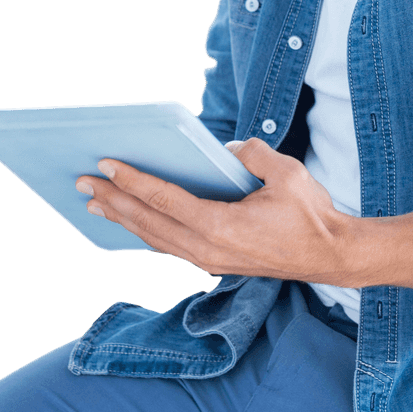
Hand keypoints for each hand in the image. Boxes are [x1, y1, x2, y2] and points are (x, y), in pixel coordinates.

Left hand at [75, 137, 353, 282]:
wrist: (331, 256)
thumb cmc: (312, 214)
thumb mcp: (286, 173)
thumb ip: (251, 154)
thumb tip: (226, 149)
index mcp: (221, 226)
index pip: (164, 200)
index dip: (132, 181)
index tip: (105, 165)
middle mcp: (208, 249)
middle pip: (149, 222)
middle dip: (113, 200)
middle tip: (82, 182)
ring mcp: (209, 260)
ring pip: (154, 238)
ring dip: (123, 218)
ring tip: (95, 203)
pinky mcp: (214, 262)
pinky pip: (168, 246)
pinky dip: (144, 231)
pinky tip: (131, 222)